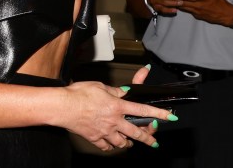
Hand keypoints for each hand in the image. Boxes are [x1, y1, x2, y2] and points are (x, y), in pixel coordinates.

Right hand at [57, 68, 171, 152]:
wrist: (63, 106)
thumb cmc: (78, 93)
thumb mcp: (99, 86)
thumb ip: (114, 91)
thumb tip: (123, 93)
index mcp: (117, 106)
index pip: (142, 110)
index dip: (158, 113)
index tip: (169, 117)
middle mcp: (114, 121)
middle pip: (135, 133)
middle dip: (148, 138)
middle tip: (154, 142)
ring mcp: (105, 131)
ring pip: (121, 142)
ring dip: (127, 143)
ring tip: (129, 142)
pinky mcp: (94, 138)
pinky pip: (105, 146)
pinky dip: (109, 146)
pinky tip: (109, 144)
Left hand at [176, 0, 232, 24]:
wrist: (226, 15)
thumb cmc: (220, 1)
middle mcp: (200, 6)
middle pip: (186, 4)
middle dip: (178, 2)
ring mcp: (198, 13)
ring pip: (186, 9)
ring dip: (179, 6)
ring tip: (172, 2)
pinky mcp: (198, 17)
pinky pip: (190, 12)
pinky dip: (185, 9)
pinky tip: (180, 6)